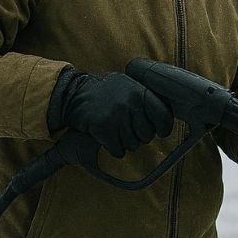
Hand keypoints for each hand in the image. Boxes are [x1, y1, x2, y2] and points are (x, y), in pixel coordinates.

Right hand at [55, 72, 173, 157]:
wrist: (73, 93)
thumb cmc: (104, 91)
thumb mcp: (128, 86)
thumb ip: (145, 99)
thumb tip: (164, 118)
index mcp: (140, 92)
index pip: (163, 116)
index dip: (164, 128)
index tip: (160, 132)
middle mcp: (131, 104)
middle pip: (147, 135)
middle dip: (140, 137)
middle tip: (128, 130)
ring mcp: (117, 116)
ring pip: (133, 145)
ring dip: (125, 143)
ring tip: (115, 131)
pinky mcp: (103, 128)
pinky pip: (118, 151)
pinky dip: (114, 149)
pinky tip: (108, 139)